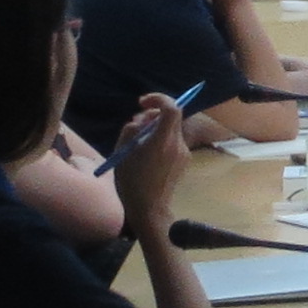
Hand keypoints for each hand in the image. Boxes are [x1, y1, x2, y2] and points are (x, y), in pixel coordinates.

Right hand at [114, 89, 191, 228]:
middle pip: (172, 117)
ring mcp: (184, 153)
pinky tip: (148, 153)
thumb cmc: (131, 182)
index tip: (142, 102)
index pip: (171, 108)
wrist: (149, 209)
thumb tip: (141, 120)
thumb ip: (132, 129)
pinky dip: (161, 139)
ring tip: (139, 141)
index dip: (158, 99)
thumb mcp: (123, 152)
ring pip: (172, 129)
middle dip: (154, 114)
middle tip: (137, 122)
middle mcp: (178, 144)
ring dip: (157, 127)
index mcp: (162, 141)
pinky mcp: (185, 160)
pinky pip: (173, 141)